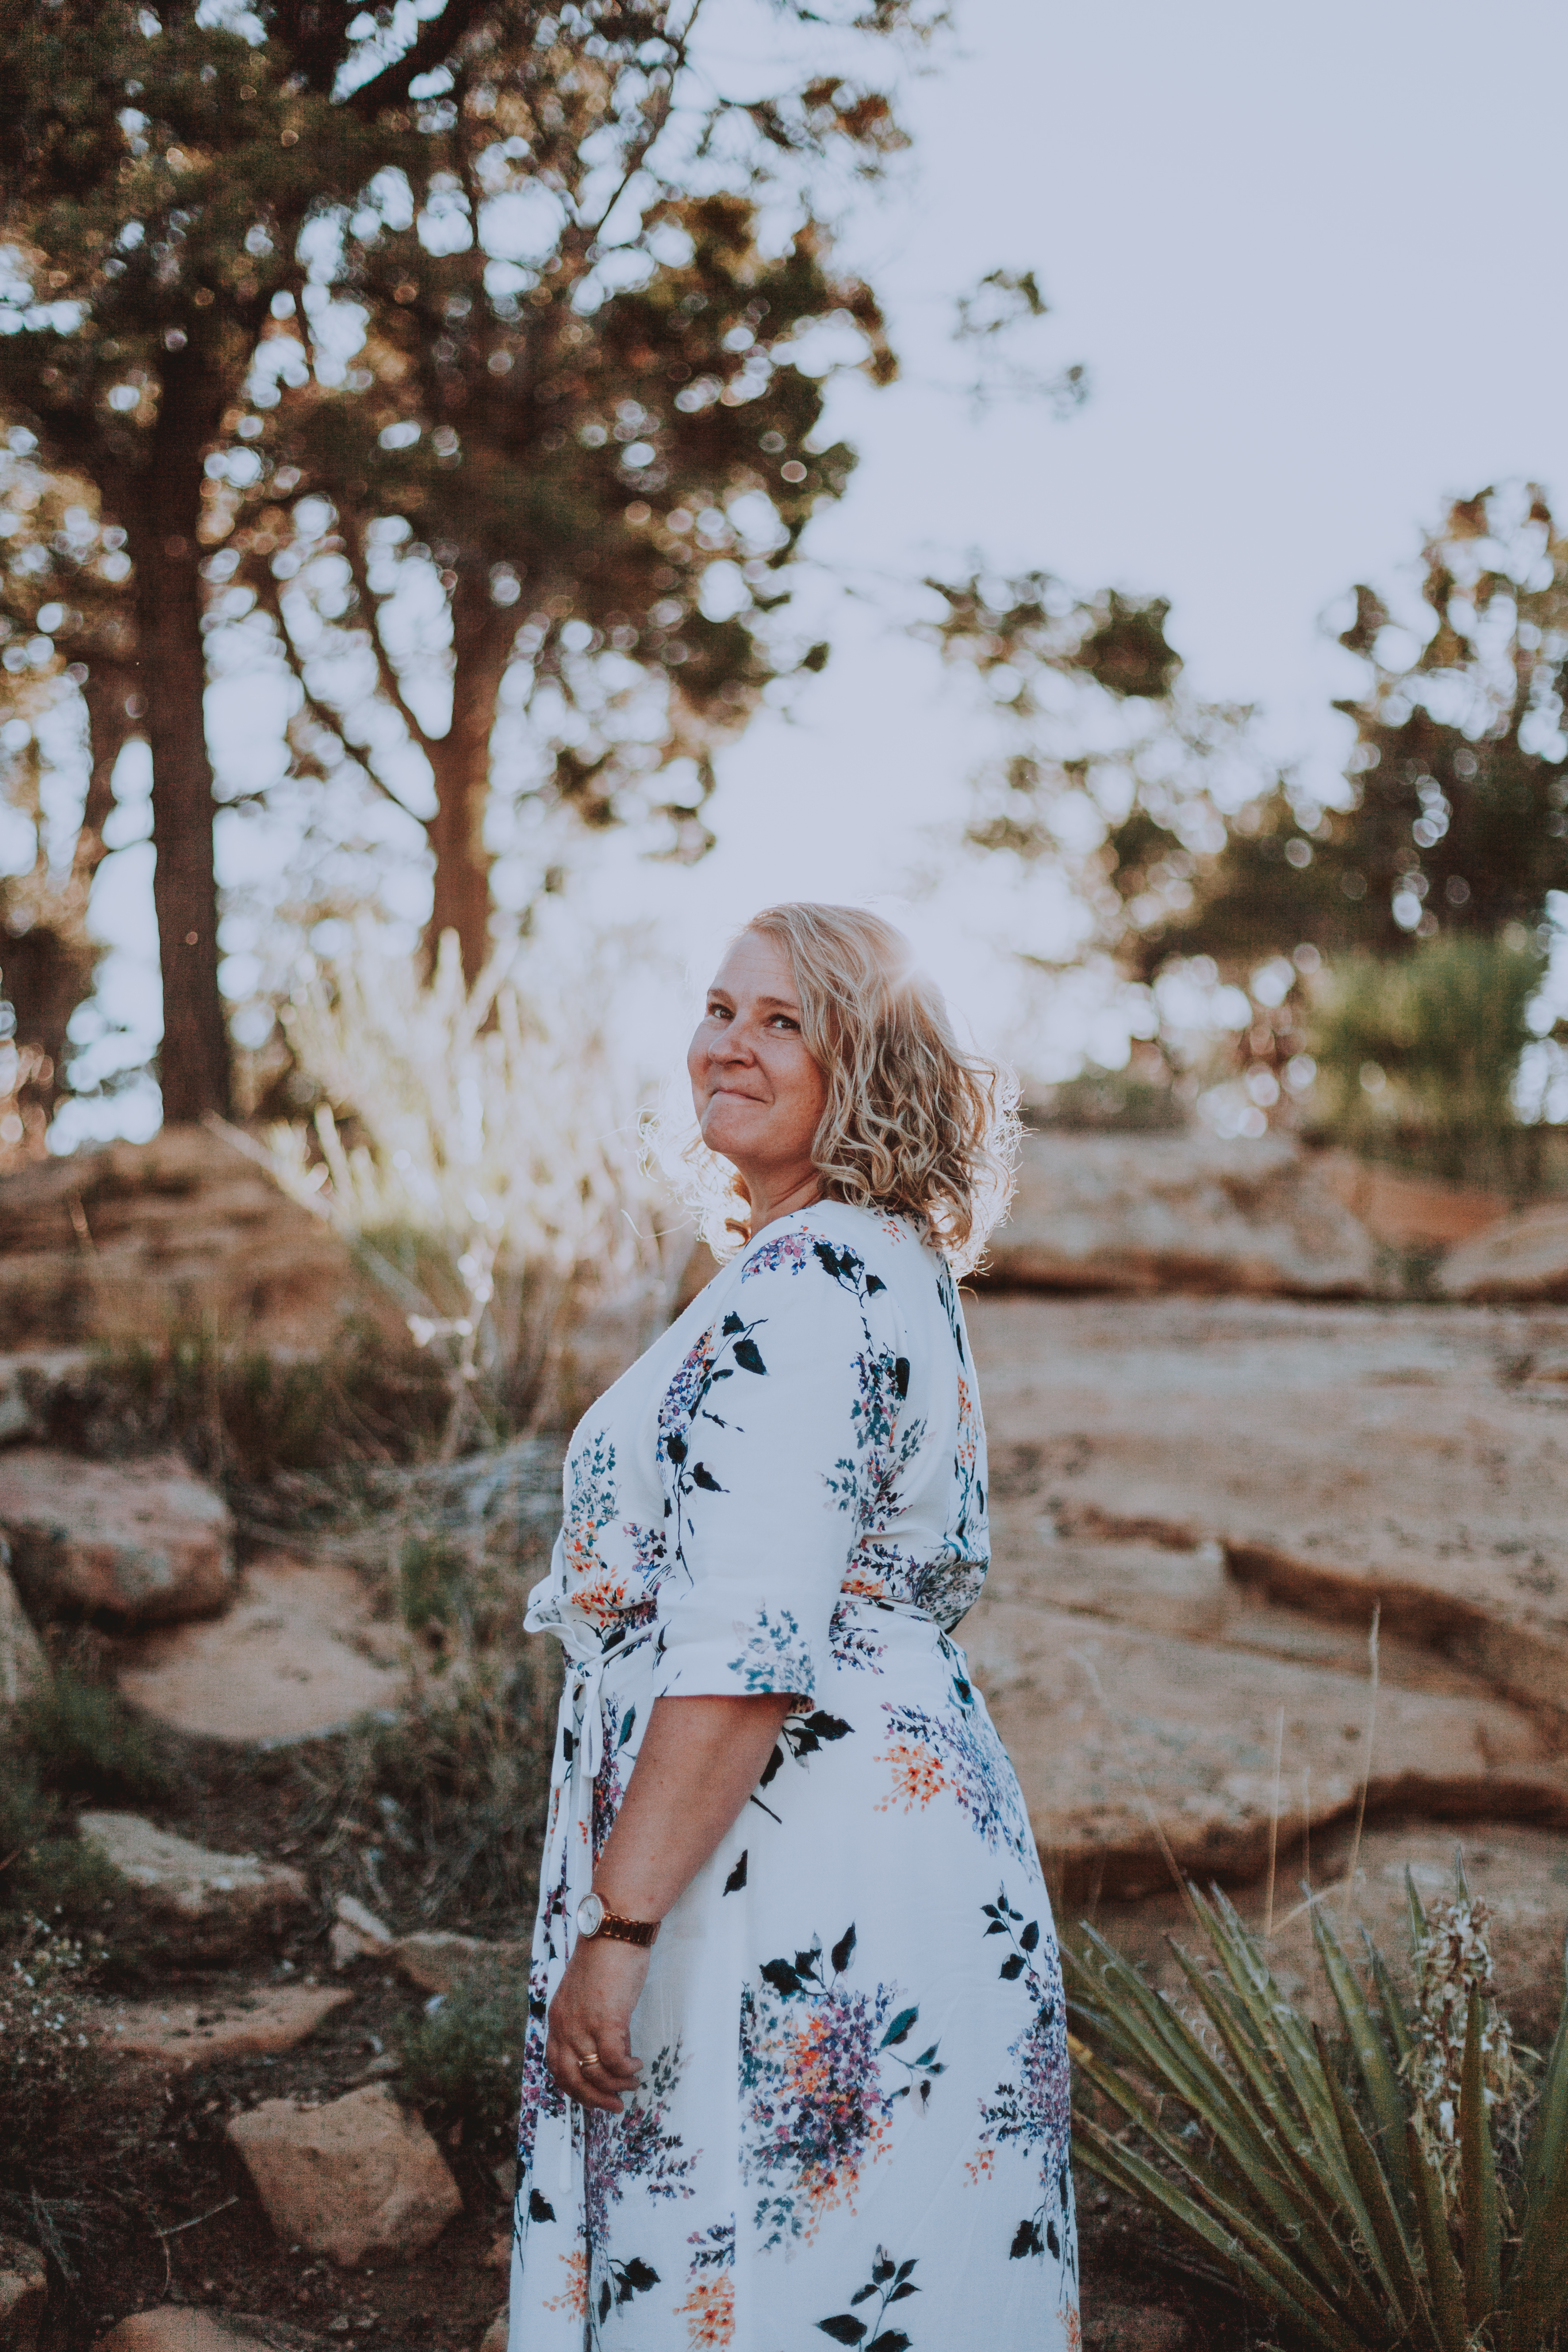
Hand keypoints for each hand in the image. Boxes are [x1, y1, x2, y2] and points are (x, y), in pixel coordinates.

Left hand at [545, 1934, 649, 2114]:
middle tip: (614, 2106)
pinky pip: (613, 2060)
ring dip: (615, 2085)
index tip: (593, 2096)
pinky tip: (637, 2065)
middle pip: (570, 2078)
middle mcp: (564, 2025)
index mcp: (557, 2018)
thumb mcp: (589, 1995)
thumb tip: (611, 2052)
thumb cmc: (607, 1957)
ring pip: (593, 2073)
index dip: (574, 2087)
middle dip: (593, 2098)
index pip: (556, 2066)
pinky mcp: (607, 2019)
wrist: (615, 1929)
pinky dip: (625, 2069)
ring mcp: (583, 2023)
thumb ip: (593, 2022)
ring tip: (632, 2083)